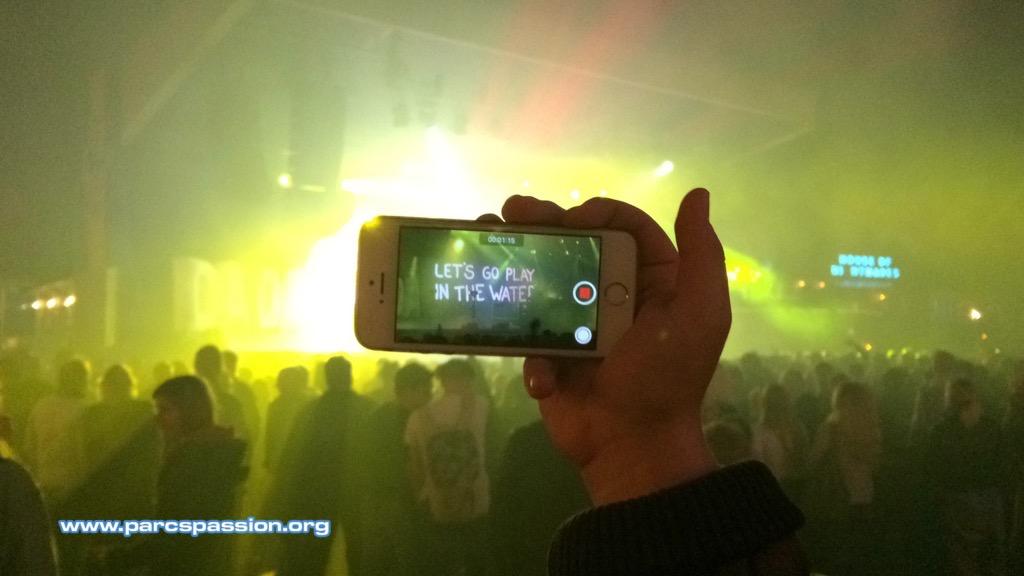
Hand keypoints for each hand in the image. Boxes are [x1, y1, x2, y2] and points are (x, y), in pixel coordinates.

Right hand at [487, 189, 730, 504]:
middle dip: (541, 225)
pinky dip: (523, 341)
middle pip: (573, 245)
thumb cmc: (666, 375)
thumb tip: (698, 194)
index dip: (595, 213)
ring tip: (483, 238)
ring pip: (542, 278)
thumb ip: (701, 253)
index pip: (622, 227)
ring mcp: (578, 323)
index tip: (569, 221)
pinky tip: (536, 360)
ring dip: (513, 258)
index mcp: (652, 279)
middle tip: (509, 213)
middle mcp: (613, 294)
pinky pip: (528, 332)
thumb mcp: (698, 313)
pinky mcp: (550, 352)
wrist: (632, 445)